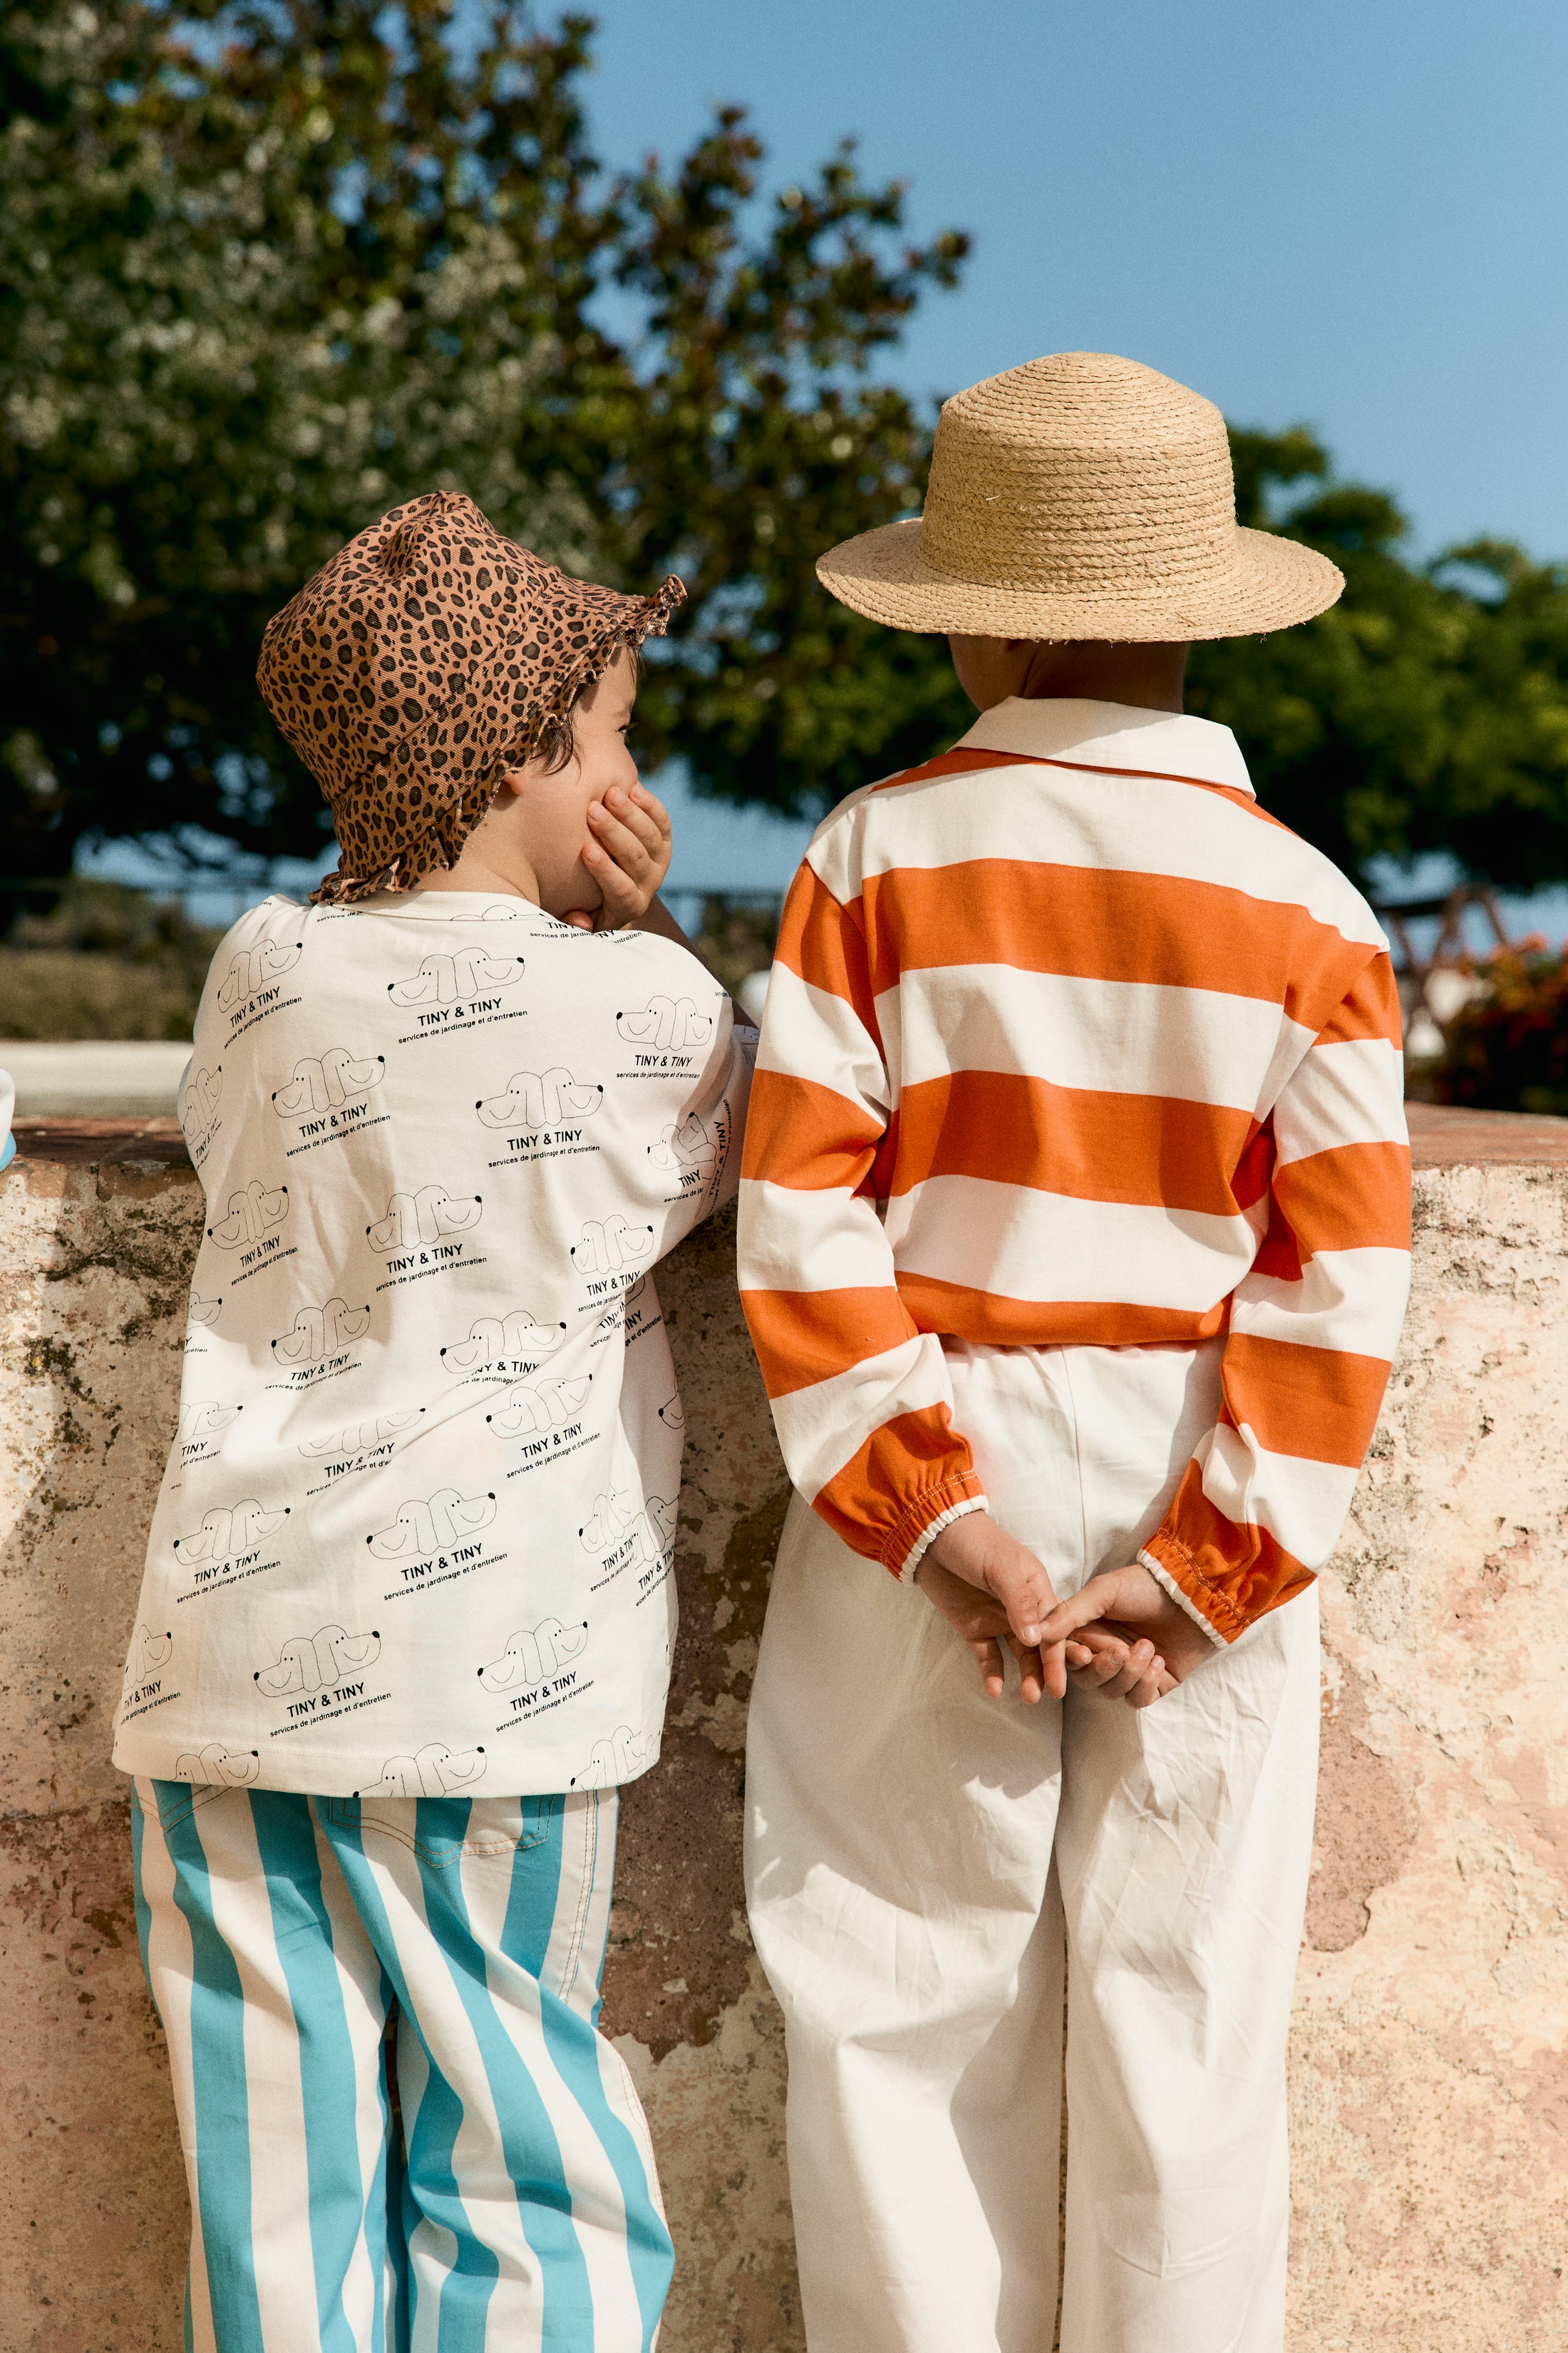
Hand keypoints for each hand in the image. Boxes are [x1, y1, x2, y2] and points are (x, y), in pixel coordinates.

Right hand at [563, 780, 671, 929]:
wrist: (609, 882)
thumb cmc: (584, 899)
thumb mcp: (578, 915)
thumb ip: (574, 920)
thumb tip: (577, 919)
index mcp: (628, 905)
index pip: (621, 889)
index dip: (605, 871)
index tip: (586, 850)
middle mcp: (648, 884)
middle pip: (636, 858)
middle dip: (614, 833)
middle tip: (592, 811)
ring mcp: (660, 860)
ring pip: (651, 836)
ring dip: (630, 814)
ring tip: (609, 794)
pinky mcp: (663, 839)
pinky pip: (662, 820)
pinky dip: (649, 804)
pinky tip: (631, 788)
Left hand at [919, 1511, 1078, 1697]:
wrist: (931, 1537)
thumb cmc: (975, 1542)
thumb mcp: (1001, 1567)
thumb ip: (1019, 1602)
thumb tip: (1036, 1639)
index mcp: (1036, 1588)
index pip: (1055, 1625)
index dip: (1062, 1651)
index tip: (1066, 1675)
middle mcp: (1022, 1608)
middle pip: (1041, 1644)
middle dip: (1048, 1669)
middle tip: (1054, 1694)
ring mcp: (998, 1619)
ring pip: (1019, 1653)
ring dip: (1026, 1674)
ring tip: (1028, 1697)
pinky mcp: (974, 1628)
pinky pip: (987, 1654)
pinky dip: (992, 1672)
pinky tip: (994, 1689)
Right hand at [1038, 1562, 1217, 1708]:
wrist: (1193, 1595)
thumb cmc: (1145, 1587)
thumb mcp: (1103, 1591)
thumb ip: (1070, 1613)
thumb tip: (1038, 1633)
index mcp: (1087, 1631)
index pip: (1064, 1655)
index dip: (1068, 1661)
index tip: (1083, 1654)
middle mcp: (1103, 1652)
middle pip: (1086, 1680)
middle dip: (1102, 1669)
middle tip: (1120, 1651)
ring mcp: (1128, 1671)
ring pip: (1111, 1692)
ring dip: (1129, 1673)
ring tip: (1147, 1647)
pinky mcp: (1152, 1684)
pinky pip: (1137, 1700)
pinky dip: (1145, 1684)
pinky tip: (1158, 1662)